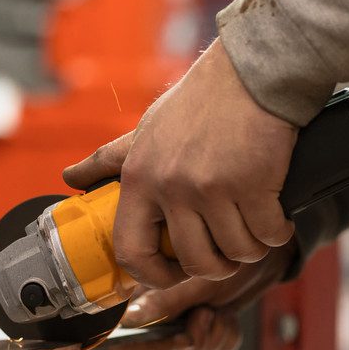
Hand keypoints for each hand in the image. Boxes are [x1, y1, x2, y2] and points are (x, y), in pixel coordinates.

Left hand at [63, 40, 297, 289]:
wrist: (251, 73)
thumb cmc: (201, 102)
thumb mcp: (146, 130)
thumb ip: (110, 160)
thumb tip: (71, 179)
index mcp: (140, 179)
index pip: (131, 252)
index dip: (154, 276)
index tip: (173, 272)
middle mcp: (171, 187)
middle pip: (196, 262)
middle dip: (218, 266)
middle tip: (228, 251)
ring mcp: (212, 188)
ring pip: (237, 253)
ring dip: (251, 247)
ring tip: (254, 225)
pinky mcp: (253, 184)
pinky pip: (269, 235)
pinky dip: (277, 230)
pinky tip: (276, 214)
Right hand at [110, 241, 294, 349]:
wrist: (259, 261)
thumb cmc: (225, 260)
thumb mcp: (195, 282)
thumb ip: (162, 303)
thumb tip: (128, 318)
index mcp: (150, 302)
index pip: (136, 342)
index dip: (147, 348)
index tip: (173, 341)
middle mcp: (162, 320)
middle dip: (194, 342)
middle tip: (207, 313)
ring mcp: (184, 331)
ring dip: (215, 339)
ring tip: (220, 312)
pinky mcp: (206, 339)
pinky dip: (227, 340)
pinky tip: (228, 318)